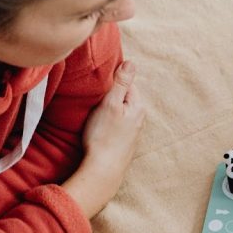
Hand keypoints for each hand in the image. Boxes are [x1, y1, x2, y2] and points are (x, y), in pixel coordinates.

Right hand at [63, 60, 145, 217]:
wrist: (103, 170)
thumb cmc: (104, 135)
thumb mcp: (111, 103)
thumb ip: (121, 83)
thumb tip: (131, 62)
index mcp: (138, 106)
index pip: (127, 83)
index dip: (112, 81)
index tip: (98, 83)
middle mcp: (139, 119)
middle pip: (124, 98)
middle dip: (111, 96)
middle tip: (93, 98)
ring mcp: (132, 133)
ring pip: (120, 112)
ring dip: (108, 110)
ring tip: (94, 114)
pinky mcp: (123, 144)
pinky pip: (116, 126)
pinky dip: (108, 124)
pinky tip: (99, 129)